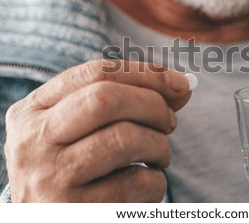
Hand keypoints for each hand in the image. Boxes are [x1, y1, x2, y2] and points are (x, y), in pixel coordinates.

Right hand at [4, 60, 190, 201]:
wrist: (51, 220)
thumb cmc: (78, 166)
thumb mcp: (87, 129)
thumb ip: (129, 102)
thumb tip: (182, 86)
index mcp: (33, 111)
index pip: (96, 74)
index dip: (147, 74)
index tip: (181, 83)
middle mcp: (33, 141)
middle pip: (106, 99)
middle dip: (153, 105)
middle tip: (170, 122)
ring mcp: (50, 177)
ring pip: (125, 139)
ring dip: (159, 145)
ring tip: (160, 155)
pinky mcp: (74, 210)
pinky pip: (135, 182)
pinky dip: (156, 180)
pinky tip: (147, 185)